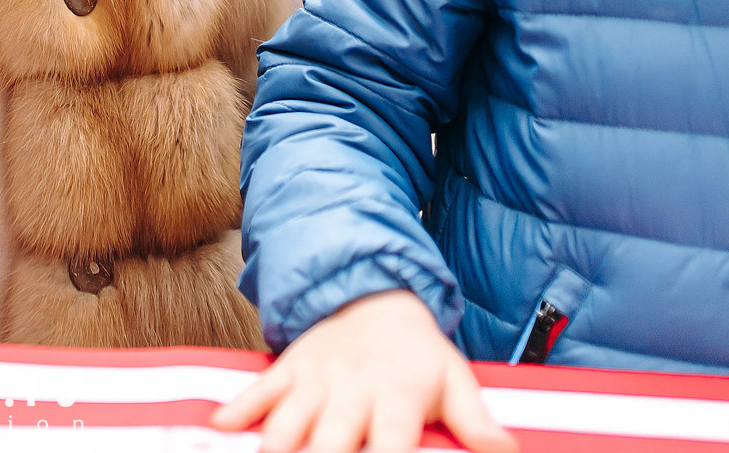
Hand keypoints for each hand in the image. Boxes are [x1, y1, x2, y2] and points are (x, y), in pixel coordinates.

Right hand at [211, 290, 515, 452]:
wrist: (373, 292)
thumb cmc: (417, 352)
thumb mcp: (454, 379)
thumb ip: (476, 422)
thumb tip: (509, 452)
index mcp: (396, 398)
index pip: (390, 446)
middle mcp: (353, 391)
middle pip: (329, 442)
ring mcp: (316, 380)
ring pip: (289, 421)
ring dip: (277, 447)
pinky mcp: (288, 369)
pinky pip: (259, 389)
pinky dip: (238, 409)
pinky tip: (219, 427)